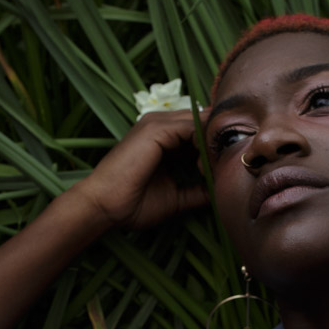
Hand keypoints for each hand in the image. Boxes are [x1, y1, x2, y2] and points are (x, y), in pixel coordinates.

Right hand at [73, 107, 211, 231]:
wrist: (104, 206)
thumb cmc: (132, 204)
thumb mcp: (175, 197)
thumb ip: (198, 191)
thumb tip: (220, 191)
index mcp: (164, 138)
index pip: (201, 131)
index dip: (216, 149)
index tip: (222, 174)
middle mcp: (161, 125)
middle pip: (204, 122)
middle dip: (218, 145)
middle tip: (224, 171)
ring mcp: (157, 123)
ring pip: (201, 122)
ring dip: (212, 145)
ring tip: (212, 172)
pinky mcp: (156, 128)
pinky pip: (193, 126)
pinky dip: (204, 145)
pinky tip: (203, 167)